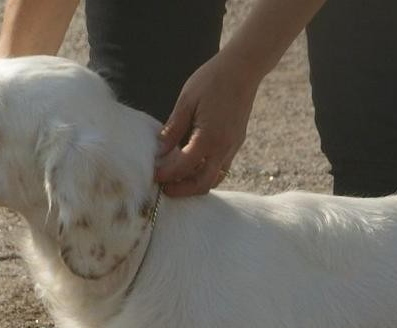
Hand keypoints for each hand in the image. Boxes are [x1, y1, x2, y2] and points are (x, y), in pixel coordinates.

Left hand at [155, 52, 261, 196]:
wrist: (243, 69)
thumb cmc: (212, 80)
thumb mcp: (186, 101)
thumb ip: (174, 129)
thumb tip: (160, 150)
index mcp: (209, 137)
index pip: (184, 166)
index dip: (166, 174)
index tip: (153, 176)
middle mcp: (224, 148)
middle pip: (202, 183)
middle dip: (182, 189)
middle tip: (164, 188)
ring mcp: (233, 147)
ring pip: (214, 178)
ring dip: (195, 183)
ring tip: (177, 179)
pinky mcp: (236, 143)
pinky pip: (221, 167)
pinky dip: (206, 172)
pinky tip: (192, 166)